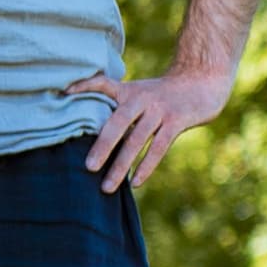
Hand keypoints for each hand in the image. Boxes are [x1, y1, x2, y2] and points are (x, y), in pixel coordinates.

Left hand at [70, 63, 233, 192]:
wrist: (202, 80)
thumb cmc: (162, 92)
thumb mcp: (138, 90)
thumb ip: (115, 103)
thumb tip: (87, 123)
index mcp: (128, 91)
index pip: (102, 84)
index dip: (84, 86)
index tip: (64, 93)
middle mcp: (142, 99)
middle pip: (118, 123)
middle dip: (102, 146)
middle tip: (88, 168)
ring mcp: (160, 111)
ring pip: (137, 140)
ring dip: (121, 165)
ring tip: (107, 187)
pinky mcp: (177, 121)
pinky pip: (159, 147)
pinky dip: (146, 166)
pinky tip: (135, 182)